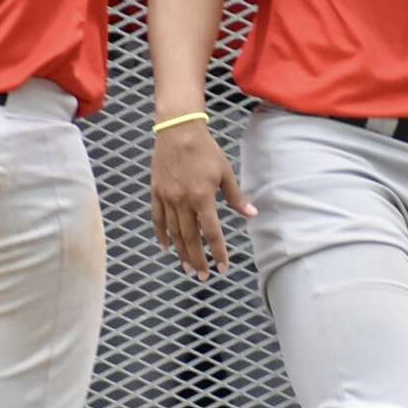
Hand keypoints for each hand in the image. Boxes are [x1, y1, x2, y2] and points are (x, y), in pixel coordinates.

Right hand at [151, 122, 254, 279]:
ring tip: (188, 268)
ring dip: (181, 253)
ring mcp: (167, 198)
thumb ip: (236, 197)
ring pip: (173, 233)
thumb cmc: (205, 150)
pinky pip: (158, 220)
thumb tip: (251, 215)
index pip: (211, 232)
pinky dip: (161, 235)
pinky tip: (167, 248)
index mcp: (203, 197)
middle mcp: (183, 202)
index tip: (223, 267)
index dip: (218, 252)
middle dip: (198, 260)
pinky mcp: (156, 193)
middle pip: (190, 238)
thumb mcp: (225, 173)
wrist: (178, 130)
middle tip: (204, 276)